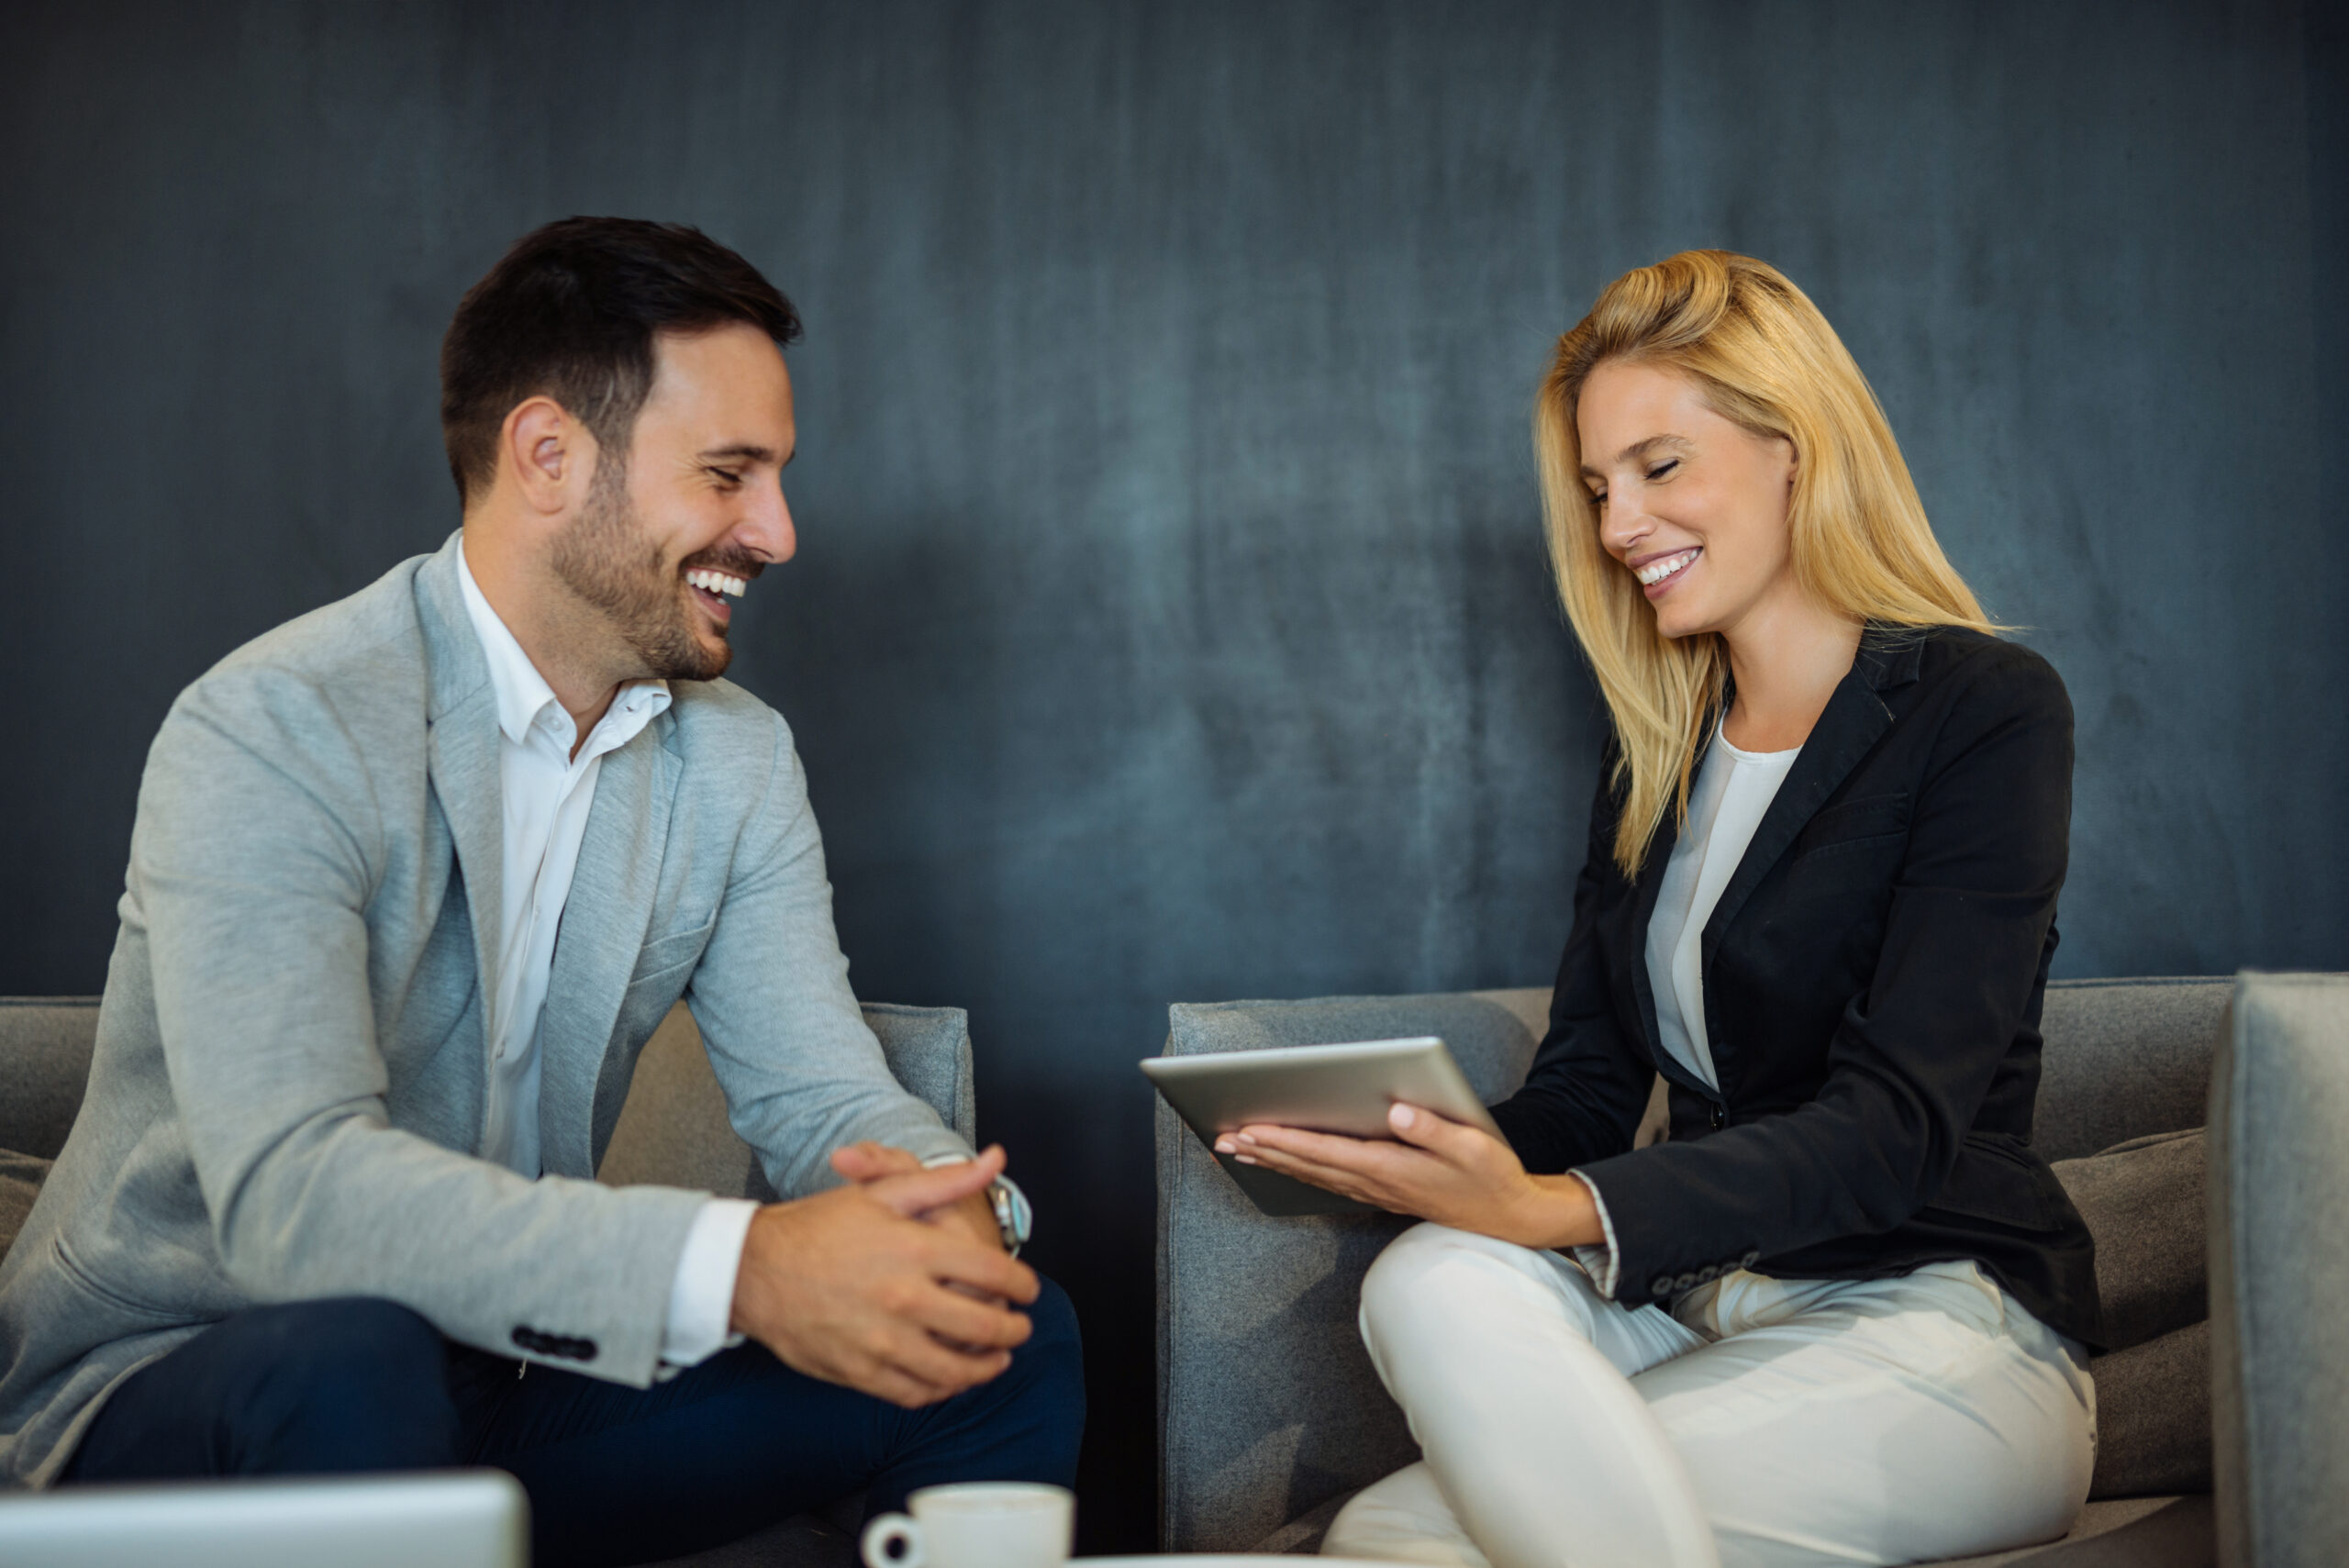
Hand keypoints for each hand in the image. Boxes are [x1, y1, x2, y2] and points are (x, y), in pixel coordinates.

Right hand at [731, 1146, 1038, 1407]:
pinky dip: (942, 1390)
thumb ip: (946, 1181)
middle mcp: (903, 1297)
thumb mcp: (884, 1193)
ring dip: (986, 1367)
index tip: (1029, 1289)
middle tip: (1021, 1328)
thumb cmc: (819, 1227)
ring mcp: (881, 1340)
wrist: (753, 1269)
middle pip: (984, 1326)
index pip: (994, 1272)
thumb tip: (995, 1160)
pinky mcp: (860, 1372)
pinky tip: (952, 1378)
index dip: (1023, 1284)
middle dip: (1014, 1330)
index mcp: (915, 1249)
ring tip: (998, 1359)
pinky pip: (915, 1392)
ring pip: (955, 1369)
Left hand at [1216, 1103, 1603, 1250]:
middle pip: (1309, 1165)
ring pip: (1313, 1176)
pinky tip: (1280, 1165)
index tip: (1251, 1129)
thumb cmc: (1491, 1175)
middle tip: (1221, 1139)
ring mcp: (1376, 1192)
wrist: (1509, 1216)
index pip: (1327, 1152)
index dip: (1287, 1140)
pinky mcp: (1381, 1193)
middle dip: (1264, 1151)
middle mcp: (1376, 1182)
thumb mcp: (1473, 1145)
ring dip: (1273, 1163)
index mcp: (1393, 1167)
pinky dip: (1297, 1172)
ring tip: (1235, 1151)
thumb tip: (1398, 1110)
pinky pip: (1327, 1183)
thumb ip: (1434, 1128)